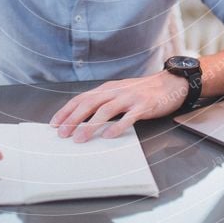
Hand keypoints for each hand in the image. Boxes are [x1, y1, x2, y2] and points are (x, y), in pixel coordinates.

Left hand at [50, 71, 188, 142]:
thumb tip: (82, 119)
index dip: (67, 111)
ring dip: (91, 125)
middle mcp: (116, 91)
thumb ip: (103, 102)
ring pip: (105, 110)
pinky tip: (109, 136)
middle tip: (62, 134)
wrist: (169, 84)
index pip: (82, 98)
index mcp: (107, 89)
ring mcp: (129, 98)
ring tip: (80, 138)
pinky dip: (117, 127)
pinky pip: (128, 117)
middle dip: (73, 119)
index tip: (54, 124)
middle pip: (90, 104)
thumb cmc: (141, 92)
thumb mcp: (119, 93)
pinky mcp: (143, 106)